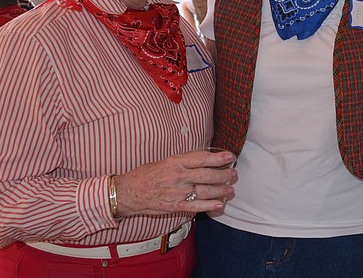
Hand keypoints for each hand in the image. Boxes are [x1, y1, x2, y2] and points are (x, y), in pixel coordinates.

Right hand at [115, 149, 236, 216]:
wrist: (129, 192)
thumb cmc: (146, 175)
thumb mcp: (165, 161)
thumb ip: (184, 162)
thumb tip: (204, 160)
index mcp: (176, 162)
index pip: (202, 158)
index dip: (218, 158)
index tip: (230, 156)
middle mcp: (178, 176)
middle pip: (208, 175)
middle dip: (224, 174)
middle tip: (233, 174)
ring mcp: (177, 192)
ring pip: (205, 190)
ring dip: (221, 190)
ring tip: (230, 188)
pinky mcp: (175, 206)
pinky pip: (196, 206)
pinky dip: (210, 205)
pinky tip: (219, 204)